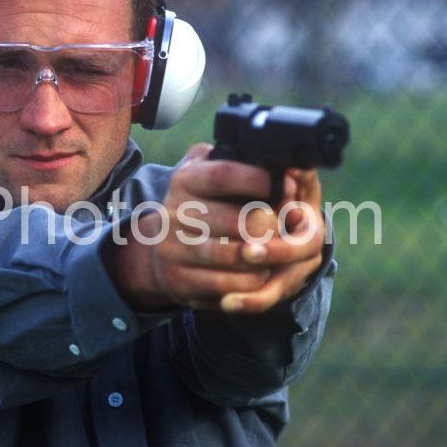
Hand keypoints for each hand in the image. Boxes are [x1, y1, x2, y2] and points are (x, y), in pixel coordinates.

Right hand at [106, 144, 324, 314]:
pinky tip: (257, 272)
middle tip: (285, 227)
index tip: (286, 186)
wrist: (161, 250)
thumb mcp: (207, 173)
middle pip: (240, 221)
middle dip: (273, 226)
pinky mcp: (177, 280)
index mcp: (184, 180)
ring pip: (237, 256)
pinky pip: (227, 285)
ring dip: (265, 256)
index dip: (259, 180)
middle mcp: (173, 213)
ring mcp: (173, 248)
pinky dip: (251, 281)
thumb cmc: (199, 208)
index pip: (224, 175)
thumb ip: (235, 161)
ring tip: (274, 251)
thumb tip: (284, 163)